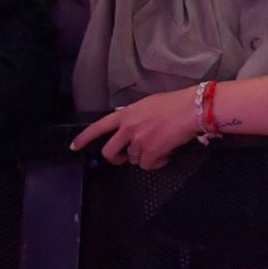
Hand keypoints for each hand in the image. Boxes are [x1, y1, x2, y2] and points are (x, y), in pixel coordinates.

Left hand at [70, 87, 200, 169]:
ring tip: (160, 148)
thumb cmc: (176, 103)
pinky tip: (167, 154)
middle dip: (116, 159)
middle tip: (125, 158)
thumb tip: (132, 127)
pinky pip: (148, 165)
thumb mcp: (149, 105)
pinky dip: (157, 163)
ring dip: (145, 157)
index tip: (74, 147)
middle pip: (110, 152)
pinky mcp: (151, 152)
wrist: (192, 109)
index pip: (98, 127)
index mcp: (126, 114)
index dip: (84, 138)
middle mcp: (128, 128)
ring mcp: (138, 141)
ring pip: (132, 159)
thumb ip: (135, 116)